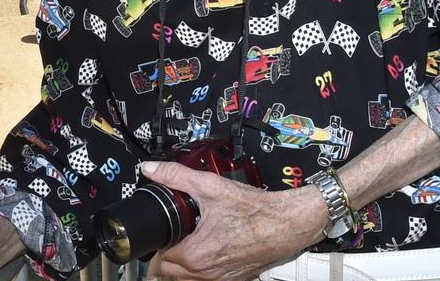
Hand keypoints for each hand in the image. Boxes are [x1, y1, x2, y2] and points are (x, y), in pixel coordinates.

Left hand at [141, 161, 325, 280]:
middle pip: (170, 272)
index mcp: (196, 255)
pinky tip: (211, 250)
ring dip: (184, 265)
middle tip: (176, 234)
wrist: (288, 224)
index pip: (160, 257)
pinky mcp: (235, 280)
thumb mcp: (211, 186)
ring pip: (188, 280)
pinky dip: (204, 270)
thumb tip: (152, 169)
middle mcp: (207, 273)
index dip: (160, 240)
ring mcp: (221, 279)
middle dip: (169, 254)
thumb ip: (176, 176)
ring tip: (191, 242)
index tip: (167, 228)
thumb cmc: (255, 210)